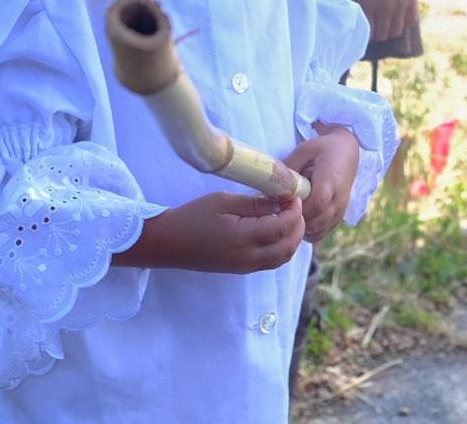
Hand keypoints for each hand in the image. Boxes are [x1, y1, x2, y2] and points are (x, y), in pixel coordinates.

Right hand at [117, 190, 303, 273]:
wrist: (168, 242)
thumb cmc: (193, 216)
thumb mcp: (223, 201)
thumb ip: (254, 204)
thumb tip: (281, 202)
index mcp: (243, 238)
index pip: (282, 228)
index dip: (294, 212)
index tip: (295, 195)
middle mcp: (247, 258)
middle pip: (287, 247)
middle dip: (298, 226)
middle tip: (296, 206)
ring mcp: (245, 267)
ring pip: (282, 259)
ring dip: (292, 239)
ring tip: (289, 217)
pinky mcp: (241, 270)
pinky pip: (271, 262)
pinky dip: (281, 248)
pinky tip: (277, 230)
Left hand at [286, 126, 360, 241]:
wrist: (346, 152)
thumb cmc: (322, 150)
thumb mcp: (302, 152)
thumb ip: (287, 171)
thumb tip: (265, 190)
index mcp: (330, 182)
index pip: (316, 205)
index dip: (297, 208)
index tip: (282, 202)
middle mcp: (338, 201)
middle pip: (315, 224)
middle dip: (294, 221)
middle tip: (280, 210)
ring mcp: (340, 213)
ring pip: (316, 233)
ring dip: (299, 228)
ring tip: (288, 212)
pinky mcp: (338, 219)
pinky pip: (320, 234)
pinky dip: (307, 231)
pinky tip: (298, 217)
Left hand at [346, 0, 416, 42]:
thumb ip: (352, 2)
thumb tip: (351, 17)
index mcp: (368, 4)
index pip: (367, 33)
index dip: (365, 34)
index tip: (364, 29)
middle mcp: (385, 9)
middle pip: (382, 36)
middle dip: (377, 34)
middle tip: (375, 27)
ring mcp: (400, 6)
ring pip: (396, 32)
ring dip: (390, 30)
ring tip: (386, 24)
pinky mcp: (412, 1)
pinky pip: (410, 21)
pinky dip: (404, 22)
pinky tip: (398, 16)